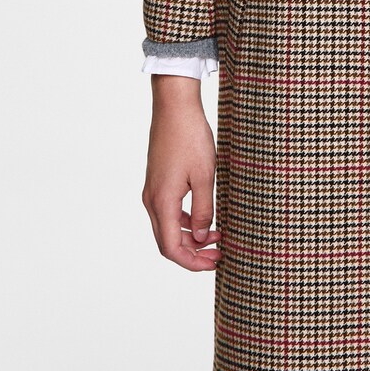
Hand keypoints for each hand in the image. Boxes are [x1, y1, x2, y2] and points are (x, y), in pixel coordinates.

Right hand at [142, 76, 221, 270]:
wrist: (174, 107)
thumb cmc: (190, 138)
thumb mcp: (205, 176)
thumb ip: (203, 210)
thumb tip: (199, 237)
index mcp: (162, 202)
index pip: (171, 248)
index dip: (192, 262)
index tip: (214, 263)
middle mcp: (151, 200)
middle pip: (167, 242)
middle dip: (192, 253)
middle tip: (218, 255)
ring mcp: (152, 190)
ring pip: (166, 228)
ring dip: (189, 237)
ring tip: (215, 237)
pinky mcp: (157, 181)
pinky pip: (167, 212)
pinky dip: (183, 222)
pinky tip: (202, 219)